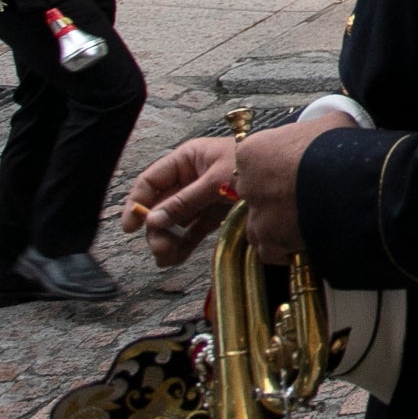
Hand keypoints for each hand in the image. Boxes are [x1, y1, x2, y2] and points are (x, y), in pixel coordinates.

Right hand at [123, 135, 238, 266]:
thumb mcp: (216, 180)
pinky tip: (177, 257)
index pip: (150, 181)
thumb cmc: (250, 163)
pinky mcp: (214, 211)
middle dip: (156, 229)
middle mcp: (190, 177)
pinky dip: (184, 243)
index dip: (137, 203)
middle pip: (160, 206)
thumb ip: (185, 201)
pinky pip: (192, 229)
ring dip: (168, 240)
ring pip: (175, 221)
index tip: (130, 227)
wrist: (286, 169)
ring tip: (169, 258)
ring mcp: (201, 195)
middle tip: (160, 249)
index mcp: (186, 160)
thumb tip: (153, 221)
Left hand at [227, 112, 351, 258]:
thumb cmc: (339, 147)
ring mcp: (257, 215)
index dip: (277, 169)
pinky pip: (270, 251)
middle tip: (302, 198)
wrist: (349, 181)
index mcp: (252, 151)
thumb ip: (316, 128)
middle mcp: (247, 184)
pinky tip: (304, 241)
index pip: (254, 163)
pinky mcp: (269, 241)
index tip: (294, 172)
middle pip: (255, 194)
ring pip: (259, 224)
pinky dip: (285, 250)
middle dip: (275, 197)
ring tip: (305, 222)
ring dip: (277, 226)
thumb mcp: (330, 123)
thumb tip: (327, 129)